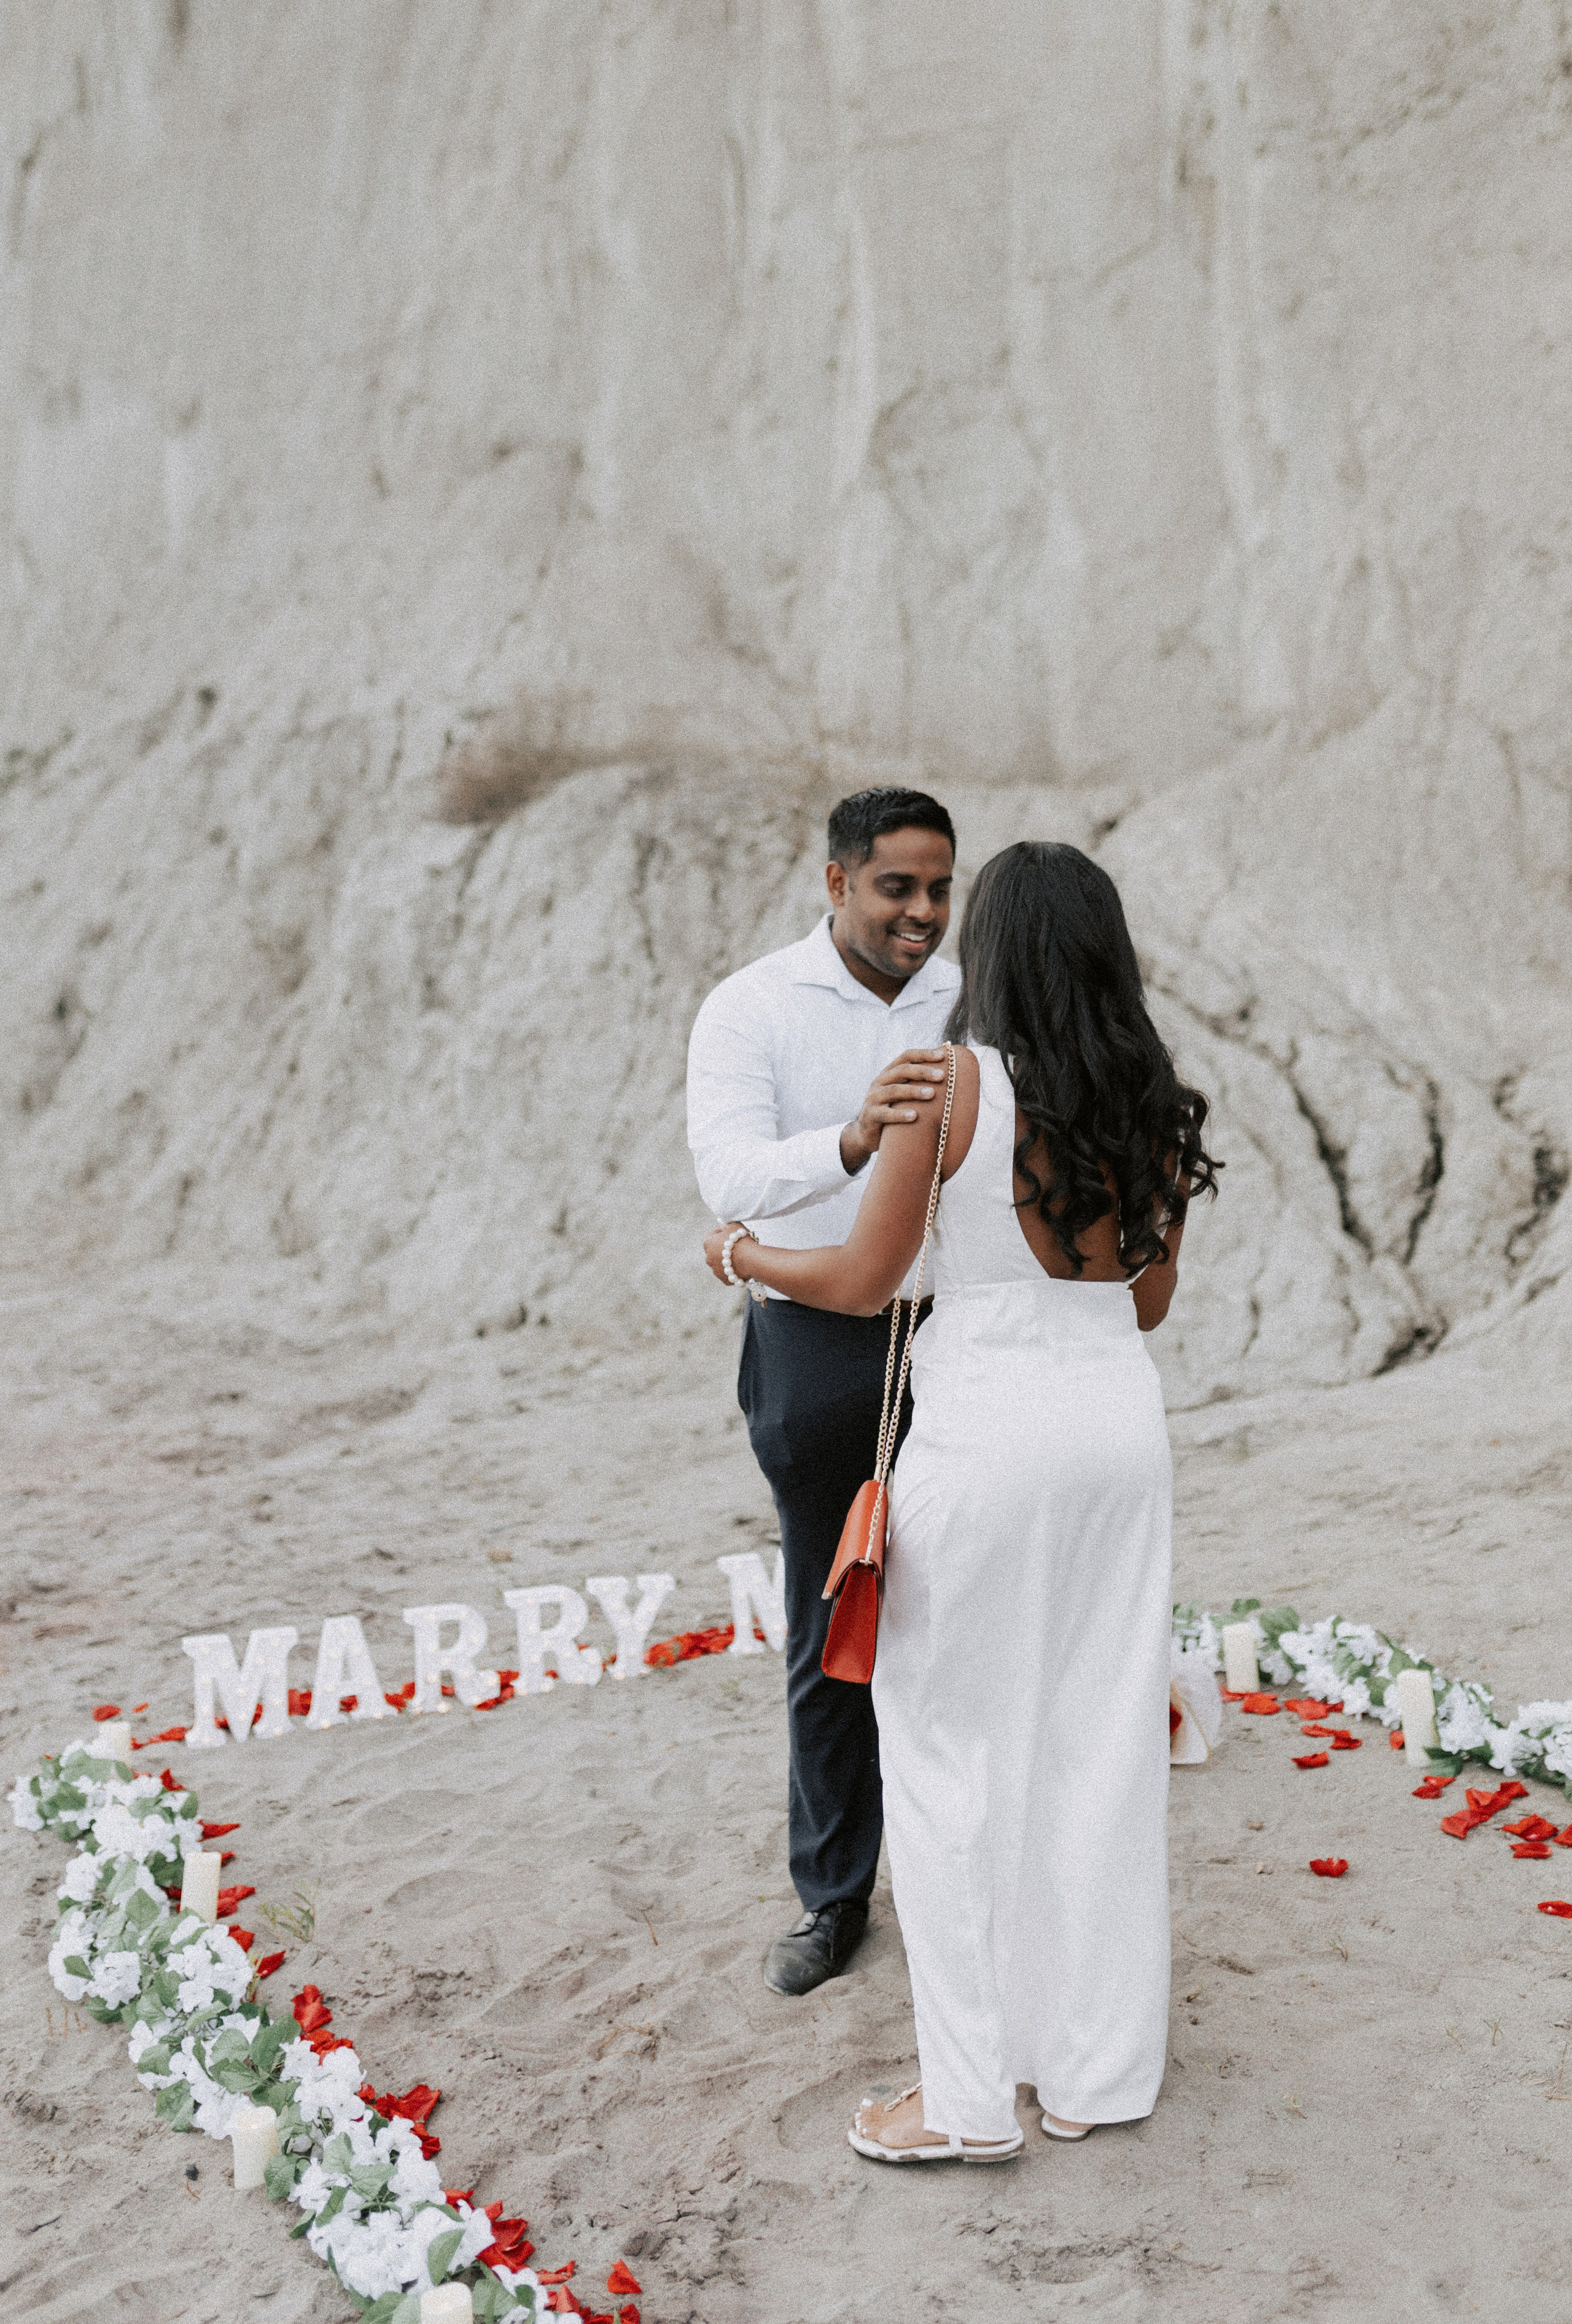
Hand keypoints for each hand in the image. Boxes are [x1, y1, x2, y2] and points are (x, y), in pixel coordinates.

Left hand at [703, 1223, 747, 1284]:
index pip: (710, 1235)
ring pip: (720, 1264)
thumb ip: (726, 1225)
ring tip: (741, 1256)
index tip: (728, 1232)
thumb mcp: (733, 1226)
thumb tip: (724, 1225)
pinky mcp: (724, 1280)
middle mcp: (708, 1258)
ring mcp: (715, 1271)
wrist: (750, 1259)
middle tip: (735, 1245)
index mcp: (708, 1243)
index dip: (720, 1232)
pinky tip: (742, 1266)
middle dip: (722, 1248)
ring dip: (727, 1260)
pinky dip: (733, 1271)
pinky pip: (728, 1274)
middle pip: (714, 1251)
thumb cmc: (741, 1240)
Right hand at [840, 1049, 949, 1174]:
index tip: (943, 1055)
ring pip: (894, 1090)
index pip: (906, 1056)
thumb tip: (949, 1073)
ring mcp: (873, 1098)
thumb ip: (917, 1083)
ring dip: (914, 1091)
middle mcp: (879, 1082)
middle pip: (902, 1070)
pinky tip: (914, 1116)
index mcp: (889, 1073)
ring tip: (931, 1094)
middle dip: (923, 1072)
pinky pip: (885, 1114)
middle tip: (942, 1076)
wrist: (867, 1134)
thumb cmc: (893, 1111)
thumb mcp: (903, 1095)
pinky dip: (900, 1114)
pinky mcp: (870, 1116)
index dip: (924, 1054)